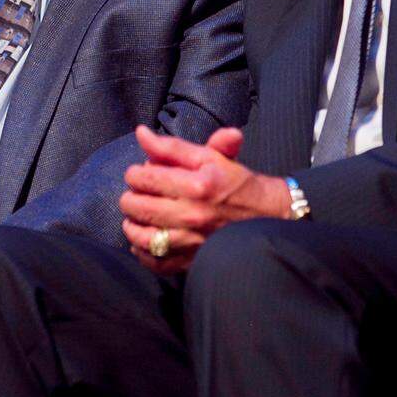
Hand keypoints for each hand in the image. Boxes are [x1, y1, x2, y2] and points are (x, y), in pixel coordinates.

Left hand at [120, 125, 292, 273]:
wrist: (267, 214)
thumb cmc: (236, 182)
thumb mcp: (209, 156)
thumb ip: (172, 146)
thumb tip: (140, 133)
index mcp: (197, 185)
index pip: (145, 178)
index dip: (135, 173)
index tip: (139, 173)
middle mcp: (193, 214)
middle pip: (138, 207)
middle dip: (129, 197)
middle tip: (134, 193)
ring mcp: (191, 241)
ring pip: (142, 236)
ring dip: (131, 225)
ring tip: (135, 216)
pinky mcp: (192, 261)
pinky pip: (155, 262)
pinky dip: (142, 252)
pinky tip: (144, 240)